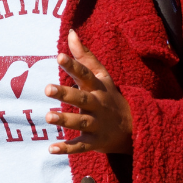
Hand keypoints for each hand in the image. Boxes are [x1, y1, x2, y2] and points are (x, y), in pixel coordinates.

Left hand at [45, 30, 132, 154]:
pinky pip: (80, 146)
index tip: (59, 56)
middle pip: (82, 99)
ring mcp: (97, 125)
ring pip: (80, 122)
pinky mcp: (95, 142)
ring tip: (48, 117)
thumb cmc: (109, 96)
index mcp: (98, 87)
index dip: (73, 65)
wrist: (134, 127)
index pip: (85, 74)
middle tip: (48, 88)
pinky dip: (67, 148)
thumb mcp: (101, 76)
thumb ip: (84, 56)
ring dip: (65, 120)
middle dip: (66, 94)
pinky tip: (51, 149)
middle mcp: (98, 105)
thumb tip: (71, 33)